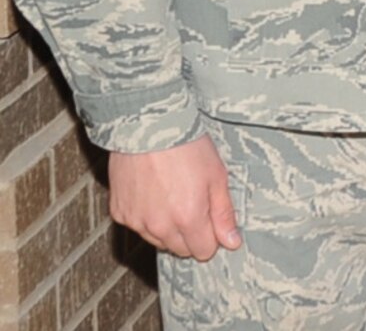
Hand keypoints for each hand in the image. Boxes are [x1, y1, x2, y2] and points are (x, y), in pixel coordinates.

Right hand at [108, 135, 241, 259]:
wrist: (149, 127)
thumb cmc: (186, 147)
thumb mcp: (217, 176)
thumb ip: (223, 214)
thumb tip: (232, 243)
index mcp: (188, 218)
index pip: (203, 251)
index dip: (211, 237)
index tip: (212, 220)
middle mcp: (159, 226)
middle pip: (180, 249)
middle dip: (191, 234)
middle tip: (193, 203)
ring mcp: (136, 221)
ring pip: (158, 240)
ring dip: (168, 227)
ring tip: (173, 195)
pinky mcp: (119, 213)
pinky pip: (138, 226)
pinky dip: (147, 216)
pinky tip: (153, 192)